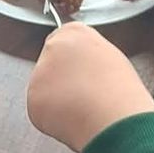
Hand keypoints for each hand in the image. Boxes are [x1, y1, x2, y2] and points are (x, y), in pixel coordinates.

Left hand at [27, 23, 153, 152]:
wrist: (115, 116)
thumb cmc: (120, 92)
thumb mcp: (111, 60)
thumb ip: (89, 56)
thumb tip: (83, 68)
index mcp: (75, 33)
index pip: (62, 42)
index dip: (71, 64)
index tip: (78, 76)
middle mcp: (53, 47)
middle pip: (50, 65)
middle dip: (61, 81)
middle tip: (82, 96)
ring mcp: (40, 71)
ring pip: (44, 89)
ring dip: (56, 101)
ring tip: (82, 110)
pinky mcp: (33, 96)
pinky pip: (40, 110)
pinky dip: (51, 119)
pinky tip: (71, 119)